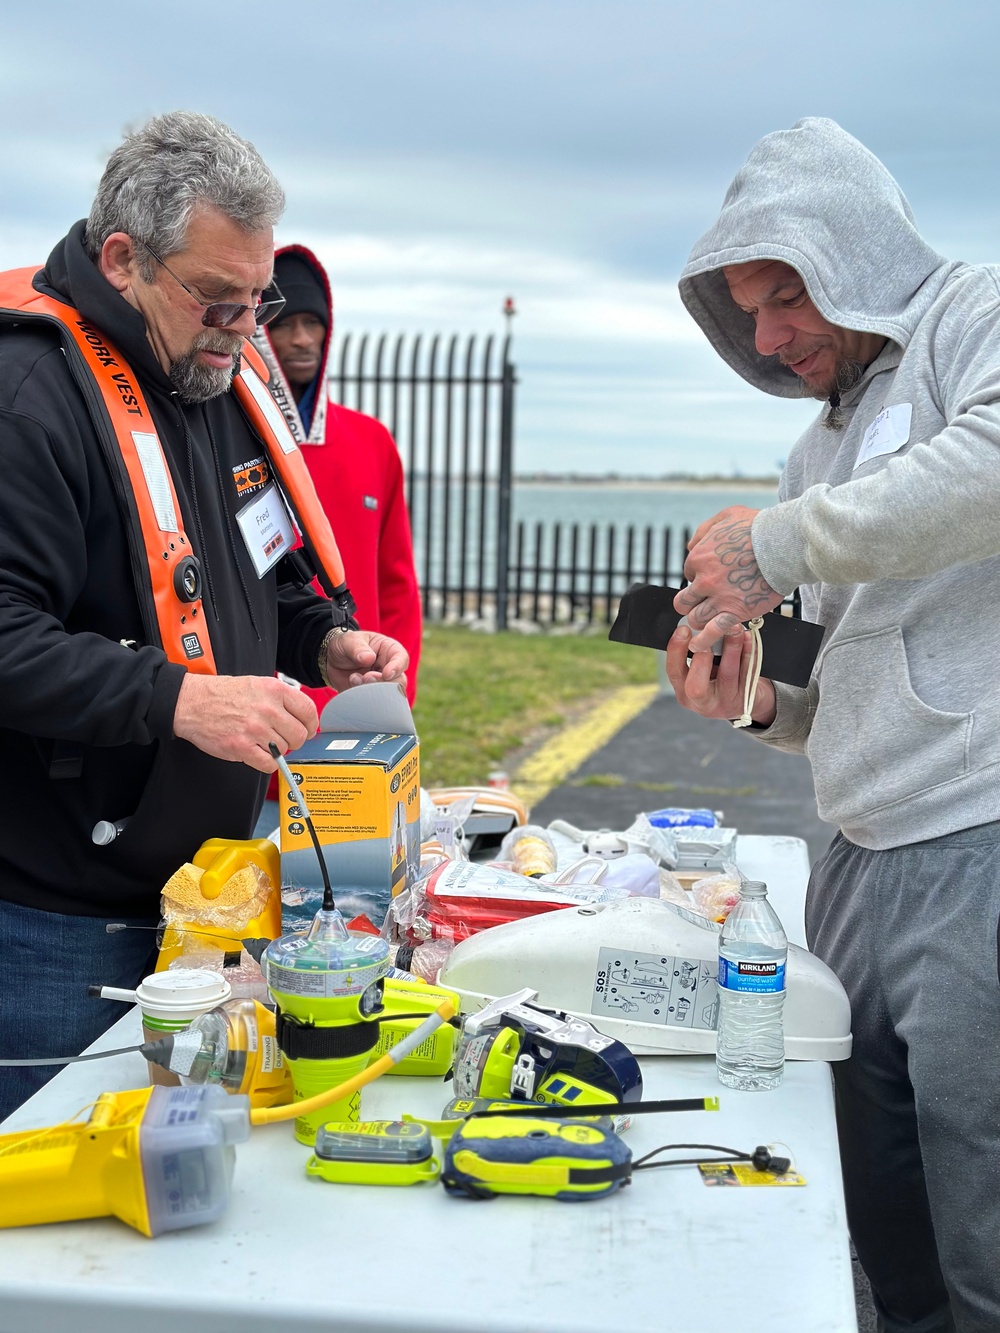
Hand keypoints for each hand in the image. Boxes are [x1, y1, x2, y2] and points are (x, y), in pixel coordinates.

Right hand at [173, 674, 318, 772]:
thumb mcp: (257, 684)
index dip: (311, 724)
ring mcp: (255, 729)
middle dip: (294, 740)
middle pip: (299, 735)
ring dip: (277, 750)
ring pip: (285, 750)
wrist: (191, 703)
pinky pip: (269, 764)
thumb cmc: (221, 694)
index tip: (307, 729)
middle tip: (283, 738)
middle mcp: (267, 709)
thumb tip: (301, 716)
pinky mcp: (242, 747)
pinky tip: (258, 754)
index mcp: (274, 690)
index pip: (308, 711)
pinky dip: (267, 763)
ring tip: (262, 742)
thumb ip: (281, 699)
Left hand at [325, 630, 408, 691]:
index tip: (386, 674)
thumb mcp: (349, 641)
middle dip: (384, 683)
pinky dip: (362, 697)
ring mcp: (381, 684)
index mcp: (389, 650)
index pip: (402, 659)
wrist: (331, 661)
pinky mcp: (371, 696)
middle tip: (366, 678)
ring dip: (371, 691)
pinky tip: (351, 686)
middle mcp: (389, 668)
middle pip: (399, 681)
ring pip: (388, 695)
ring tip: (354, 679)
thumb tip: (369, 659)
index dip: (397, 667)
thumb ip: (358, 648)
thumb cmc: (345, 646)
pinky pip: (373, 702)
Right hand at [665, 624, 776, 726]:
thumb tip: (696, 624)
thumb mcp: (701, 672)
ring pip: (727, 676)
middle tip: (709, 634)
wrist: (744, 701)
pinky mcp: (746, 700)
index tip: (684, 629)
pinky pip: (748, 674)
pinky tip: (748, 638)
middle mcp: (702, 703)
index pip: (673, 672)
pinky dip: (749, 653)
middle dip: (702, 658)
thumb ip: (696, 653)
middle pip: (695, 687)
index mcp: (684, 692)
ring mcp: (725, 703)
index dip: (676, 650)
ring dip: (731, 648)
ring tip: (734, 628)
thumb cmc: (718, 680)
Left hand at [672, 506, 782, 651]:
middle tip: (702, 603)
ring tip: (706, 621)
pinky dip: (704, 641)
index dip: (699, 577)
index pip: (689, 574)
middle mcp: (704, 579)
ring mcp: (718, 597)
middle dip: (692, 601)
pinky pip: (713, 631)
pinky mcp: (735, 612)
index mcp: (699, 557)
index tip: (712, 579)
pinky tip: (699, 646)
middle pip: (685, 599)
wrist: (784, 543)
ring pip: (696, 617)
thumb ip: (704, 530)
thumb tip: (690, 546)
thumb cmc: (758, 527)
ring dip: (700, 619)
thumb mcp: (725, 516)